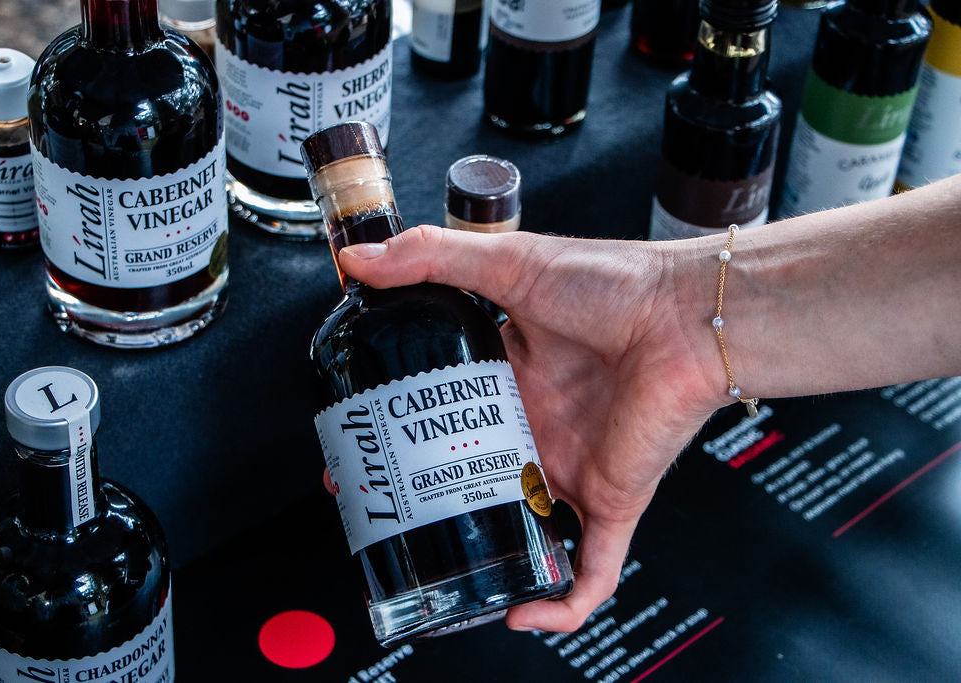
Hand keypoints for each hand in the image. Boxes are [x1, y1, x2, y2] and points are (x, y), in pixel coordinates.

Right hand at [333, 225, 727, 632]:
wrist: (687, 315)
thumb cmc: (614, 284)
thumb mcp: (510, 264)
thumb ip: (433, 259)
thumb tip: (359, 260)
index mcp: (510, 377)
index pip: (442, 414)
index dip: (399, 432)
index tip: (360, 441)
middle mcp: (536, 426)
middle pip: (467, 476)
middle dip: (418, 497)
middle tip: (372, 504)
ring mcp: (569, 468)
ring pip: (519, 530)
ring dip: (479, 558)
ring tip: (429, 571)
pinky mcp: (607, 500)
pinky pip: (587, 571)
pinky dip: (561, 604)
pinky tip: (523, 617)